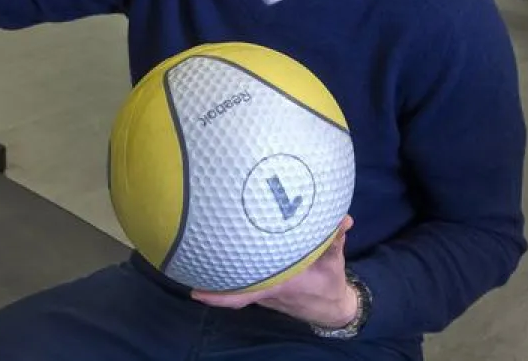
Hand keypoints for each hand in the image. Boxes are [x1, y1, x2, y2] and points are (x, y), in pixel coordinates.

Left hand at [191, 215, 357, 328]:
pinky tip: (213, 255)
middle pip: (233, 289)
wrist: (331, 308)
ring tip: (191, 255)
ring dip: (217, 274)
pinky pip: (242, 282)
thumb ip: (334, 239)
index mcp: (282, 285)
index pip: (247, 293)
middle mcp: (267, 291)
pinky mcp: (264, 287)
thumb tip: (342, 219)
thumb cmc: (329, 284)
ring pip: (236, 285)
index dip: (222, 294)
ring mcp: (263, 291)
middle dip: (210, 281)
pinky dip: (229, 274)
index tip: (196, 293)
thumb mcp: (335, 260)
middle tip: (185, 261)